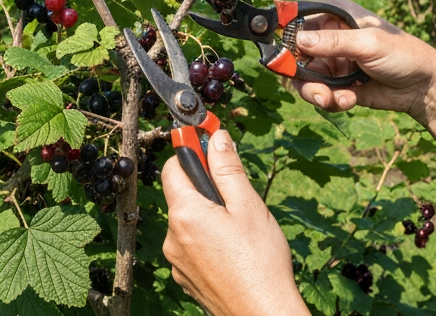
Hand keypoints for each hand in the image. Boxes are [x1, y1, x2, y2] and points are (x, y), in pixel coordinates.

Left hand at [161, 129, 308, 315]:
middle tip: (238, 198)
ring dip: (208, 218)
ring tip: (240, 233)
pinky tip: (234, 253)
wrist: (263, 314)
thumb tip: (216, 137)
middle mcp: (172, 236)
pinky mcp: (184, 278)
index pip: (173, 167)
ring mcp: (176, 261)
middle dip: (206, 189)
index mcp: (185, 213)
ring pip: (188, 222)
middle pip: (181, 195)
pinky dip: (208, 242)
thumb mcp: (248, 206)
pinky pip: (191, 247)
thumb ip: (228, 169)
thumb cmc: (261, 261)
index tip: (207, 142)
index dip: (190, 152)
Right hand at [290, 0, 435, 118]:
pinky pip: (320, 95)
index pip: (298, 19)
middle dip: (302, 78)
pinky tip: (351, 100)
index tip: (278, 56)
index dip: (284, 35)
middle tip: (317, 93)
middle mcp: (330, 37)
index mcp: (336, 16)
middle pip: (294, 56)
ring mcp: (333, 62)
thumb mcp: (368, 44)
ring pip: (305, 80)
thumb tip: (298, 40)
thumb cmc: (404, 55)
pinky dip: (331, 101)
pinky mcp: (338, 85)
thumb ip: (333, 42)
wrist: (424, 88)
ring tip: (334, 100)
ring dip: (318, 93)